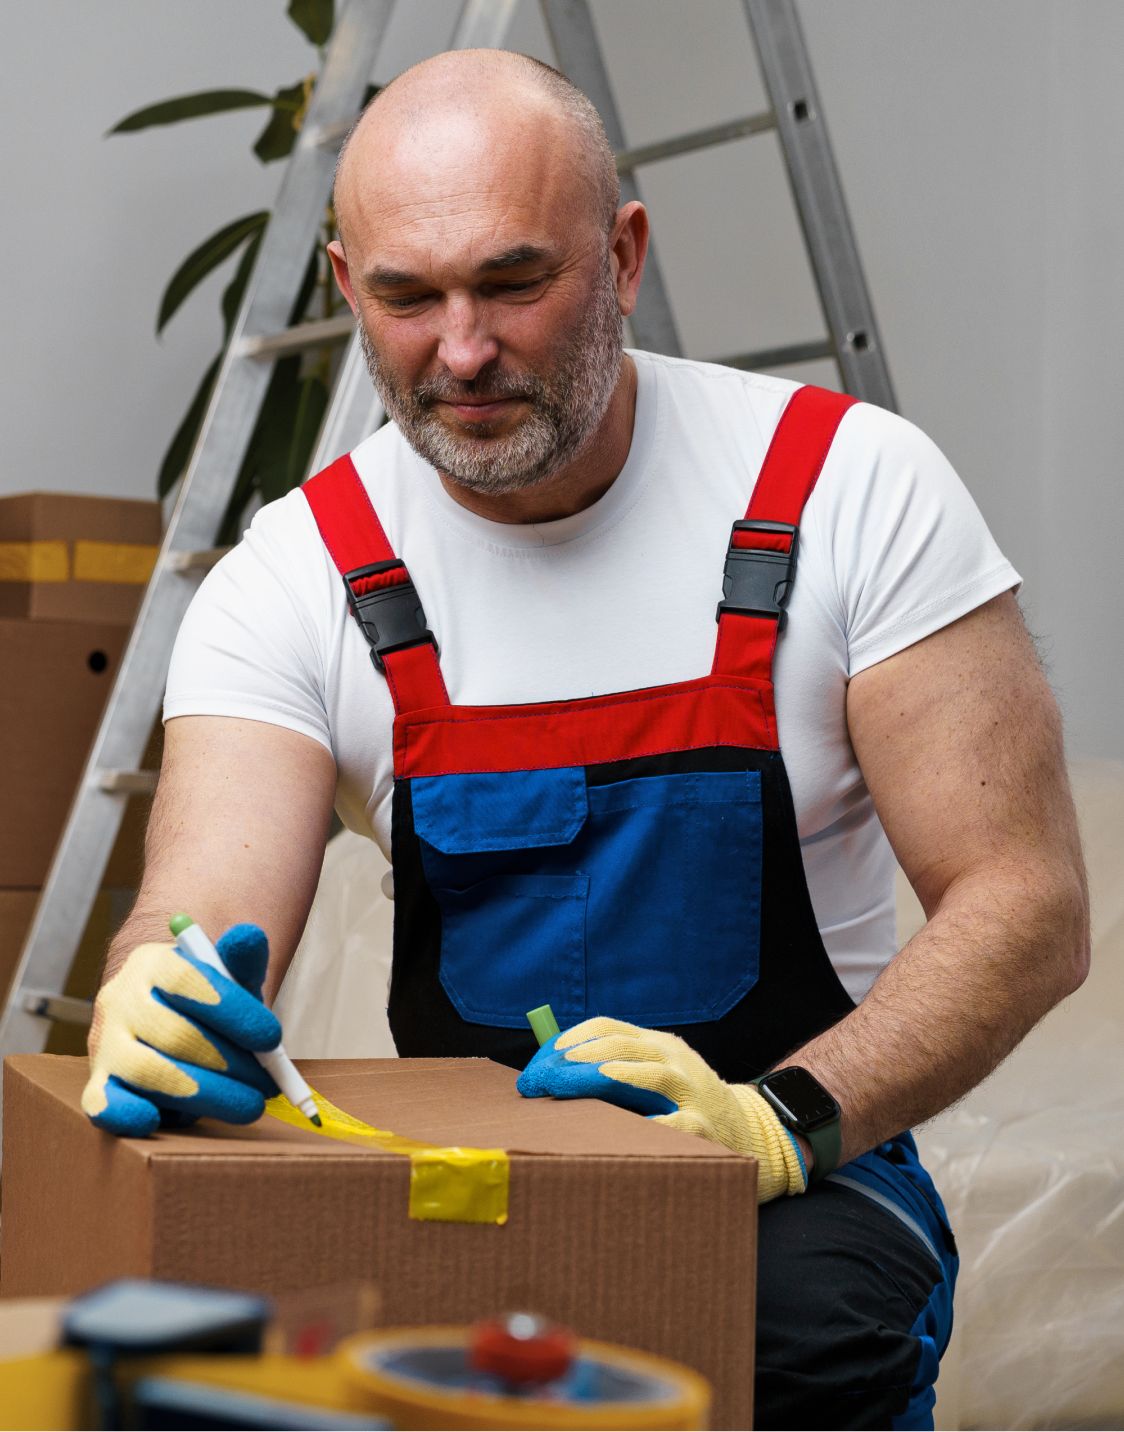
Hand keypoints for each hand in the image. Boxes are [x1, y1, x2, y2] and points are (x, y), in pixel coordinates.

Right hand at [81, 923, 280, 1137]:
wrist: (169, 1020)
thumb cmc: (208, 1002)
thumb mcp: (229, 977)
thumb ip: (242, 961)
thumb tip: (250, 936)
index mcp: (152, 963)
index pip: (188, 980)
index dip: (233, 1011)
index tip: (273, 1039)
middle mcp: (120, 999)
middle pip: (174, 1032)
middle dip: (229, 1063)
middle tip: (268, 1083)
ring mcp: (105, 1044)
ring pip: (149, 1070)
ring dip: (206, 1093)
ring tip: (249, 1104)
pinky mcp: (99, 1085)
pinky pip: (102, 1104)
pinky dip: (126, 1114)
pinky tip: (157, 1120)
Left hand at [517, 1016, 807, 1201]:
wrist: (754, 1132)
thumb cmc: (689, 1104)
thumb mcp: (660, 1073)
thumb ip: (620, 1067)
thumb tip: (556, 1070)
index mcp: (658, 1045)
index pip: (608, 1029)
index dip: (571, 1039)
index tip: (543, 1059)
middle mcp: (674, 1061)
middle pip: (620, 1048)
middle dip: (576, 1059)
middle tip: (542, 1079)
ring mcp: (690, 1093)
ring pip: (647, 1075)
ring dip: (610, 1076)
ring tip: (580, 1081)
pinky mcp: (701, 1128)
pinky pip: (672, 1123)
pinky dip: (649, 1122)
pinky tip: (624, 1127)